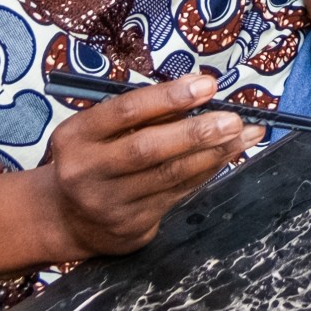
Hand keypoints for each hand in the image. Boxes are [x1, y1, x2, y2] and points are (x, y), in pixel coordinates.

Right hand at [21, 72, 258, 258]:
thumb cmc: (92, 159)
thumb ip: (140, 114)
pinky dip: (205, 172)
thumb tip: (198, 91)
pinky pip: (177, 194)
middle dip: (196, 132)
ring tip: (244, 135)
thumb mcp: (97, 131)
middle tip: (234, 118)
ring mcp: (109, 203)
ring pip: (169, 175)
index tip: (207, 84)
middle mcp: (87, 172)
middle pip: (147, 148)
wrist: (66, 219)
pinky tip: (225, 156)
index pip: (125, 111)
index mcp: (75, 137)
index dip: (168, 97)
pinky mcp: (131, 226)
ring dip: (213, 153)